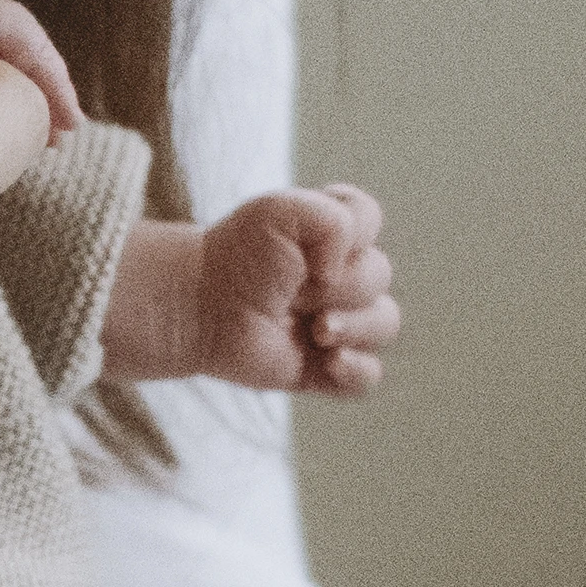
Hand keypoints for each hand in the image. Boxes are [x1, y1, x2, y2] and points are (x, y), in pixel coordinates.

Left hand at [196, 183, 398, 394]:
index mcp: (331, 233)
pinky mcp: (327, 367)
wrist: (199, 307)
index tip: (307, 246)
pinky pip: (370, 375)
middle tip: (293, 291)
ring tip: (315, 331)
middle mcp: (341, 275)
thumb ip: (337, 219)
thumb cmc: (236, 257)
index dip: (347, 232)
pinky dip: (356, 369)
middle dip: (340, 285)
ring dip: (354, 326)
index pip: (369, 218)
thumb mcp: (282, 211)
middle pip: (380, 275)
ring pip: (386, 323)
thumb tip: (345, 272)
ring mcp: (339, 322)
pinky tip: (329, 360)